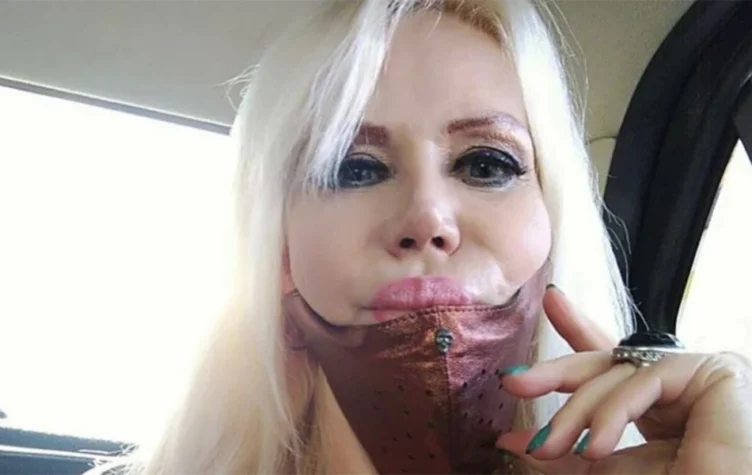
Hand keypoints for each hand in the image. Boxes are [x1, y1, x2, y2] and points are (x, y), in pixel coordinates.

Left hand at [496, 286, 751, 473]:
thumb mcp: (612, 468)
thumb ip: (570, 452)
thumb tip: (513, 442)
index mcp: (661, 408)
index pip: (613, 364)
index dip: (578, 331)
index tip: (551, 300)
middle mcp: (680, 386)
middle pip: (609, 360)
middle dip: (556, 371)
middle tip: (512, 382)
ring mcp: (699, 375)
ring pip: (618, 372)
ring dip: (575, 412)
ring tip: (548, 447)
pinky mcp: (715, 372)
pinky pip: (643, 379)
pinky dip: (613, 413)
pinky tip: (596, 446)